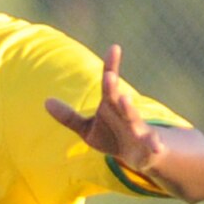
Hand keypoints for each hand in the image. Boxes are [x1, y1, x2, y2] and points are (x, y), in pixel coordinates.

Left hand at [45, 43, 162, 179]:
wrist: (139, 156)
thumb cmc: (112, 137)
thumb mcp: (86, 129)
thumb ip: (68, 117)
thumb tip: (46, 101)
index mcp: (111, 105)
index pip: (110, 84)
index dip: (111, 65)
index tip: (115, 47)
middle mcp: (125, 113)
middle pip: (117, 98)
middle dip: (112, 88)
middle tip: (108, 76)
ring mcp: (138, 128)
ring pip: (133, 118)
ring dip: (128, 109)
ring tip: (124, 99)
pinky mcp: (148, 145)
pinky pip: (151, 144)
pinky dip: (154, 145)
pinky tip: (156, 147)